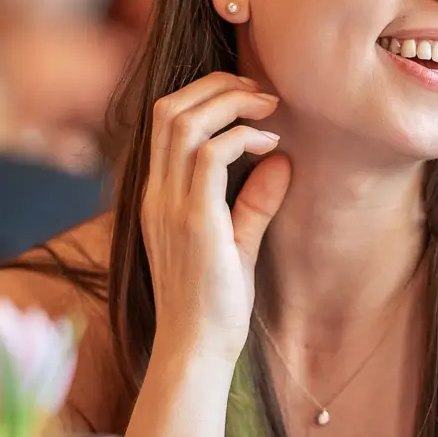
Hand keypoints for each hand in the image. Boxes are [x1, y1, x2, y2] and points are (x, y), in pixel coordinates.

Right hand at [140, 72, 289, 366]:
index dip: (207, 94)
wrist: (195, 351)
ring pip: (183, 121)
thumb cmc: (215, 306)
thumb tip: (281, 160)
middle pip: (168, 108)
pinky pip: (209, 156)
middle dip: (218, 85)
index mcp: (158, 195)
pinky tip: (270, 146)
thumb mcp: (237, 243)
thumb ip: (253, 201)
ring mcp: (169, 206)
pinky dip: (242, 138)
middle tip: (263, 92)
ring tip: (268, 106)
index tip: (253, 101)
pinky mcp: (193, 222)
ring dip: (230, 102)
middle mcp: (156, 194)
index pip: (166, 120)